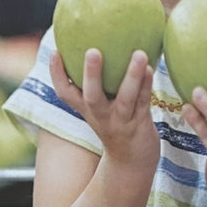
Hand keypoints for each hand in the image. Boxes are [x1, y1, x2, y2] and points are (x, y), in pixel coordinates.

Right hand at [49, 47, 158, 171]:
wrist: (132, 162)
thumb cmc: (116, 125)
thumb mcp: (101, 107)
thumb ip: (98, 82)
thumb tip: (101, 44)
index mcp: (86, 109)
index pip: (65, 93)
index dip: (57, 74)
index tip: (55, 52)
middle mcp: (100, 116)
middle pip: (92, 96)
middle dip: (91, 74)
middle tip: (93, 51)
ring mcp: (120, 121)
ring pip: (125, 99)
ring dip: (132, 76)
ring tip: (139, 54)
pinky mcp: (139, 125)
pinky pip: (144, 102)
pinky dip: (147, 85)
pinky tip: (151, 68)